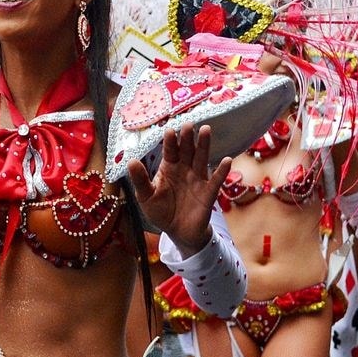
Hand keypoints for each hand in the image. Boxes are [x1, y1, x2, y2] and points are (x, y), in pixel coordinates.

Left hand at [128, 123, 229, 254]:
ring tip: (205, 130)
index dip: (170, 141)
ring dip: (204, 145)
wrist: (178, 232)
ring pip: (201, 159)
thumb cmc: (160, 211)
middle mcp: (184, 170)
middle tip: (188, 124)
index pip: (169, 151)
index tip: (169, 130)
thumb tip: (131, 161)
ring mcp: (197, 180)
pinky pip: (215, 181)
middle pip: (186, 150)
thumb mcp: (146, 197)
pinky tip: (227, 161)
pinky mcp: (208, 193)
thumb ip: (140, 180)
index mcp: (168, 168)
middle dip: (187, 138)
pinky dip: (221, 171)